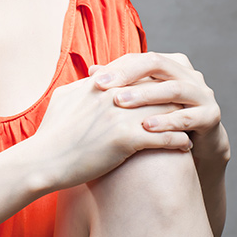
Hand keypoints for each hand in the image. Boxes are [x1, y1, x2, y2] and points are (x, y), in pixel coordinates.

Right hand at [34, 74, 192, 189]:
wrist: (41, 161)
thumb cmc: (50, 134)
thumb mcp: (63, 99)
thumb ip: (82, 85)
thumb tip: (92, 76)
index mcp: (100, 84)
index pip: (138, 75)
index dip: (157, 83)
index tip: (170, 90)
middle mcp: (113, 95)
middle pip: (156, 90)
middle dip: (175, 98)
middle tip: (191, 107)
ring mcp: (120, 116)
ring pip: (164, 111)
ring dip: (182, 119)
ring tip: (195, 126)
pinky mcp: (125, 139)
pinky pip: (162, 137)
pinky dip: (178, 141)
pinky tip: (187, 146)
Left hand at [89, 52, 222, 149]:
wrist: (197, 148)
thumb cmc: (161, 120)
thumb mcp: (140, 101)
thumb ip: (121, 85)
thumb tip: (92, 71)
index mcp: (170, 64)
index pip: (140, 58)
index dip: (117, 66)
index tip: (93, 79)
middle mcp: (188, 74)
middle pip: (157, 64)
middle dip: (128, 74)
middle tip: (103, 86)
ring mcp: (203, 93)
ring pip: (174, 88)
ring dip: (146, 95)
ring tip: (121, 102)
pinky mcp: (211, 116)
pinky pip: (188, 116)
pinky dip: (167, 121)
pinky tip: (147, 127)